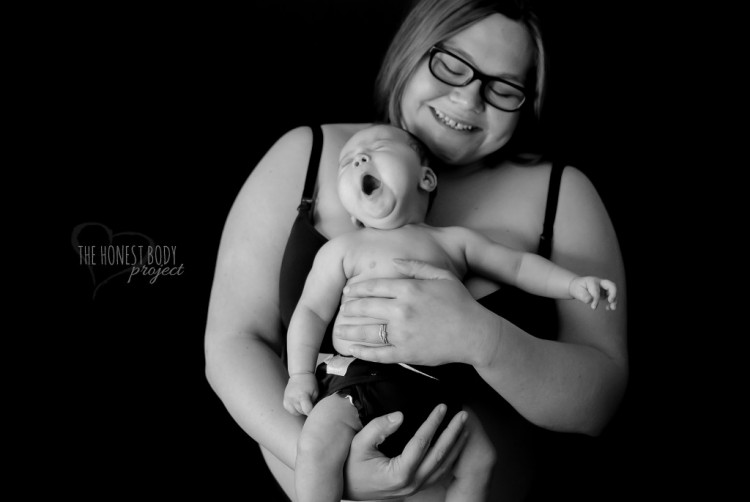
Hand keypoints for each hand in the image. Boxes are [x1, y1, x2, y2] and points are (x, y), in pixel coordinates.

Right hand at [283, 373, 317, 415]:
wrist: (299, 374)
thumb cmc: (309, 382)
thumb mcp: (315, 392)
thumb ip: (313, 403)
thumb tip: (312, 412)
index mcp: (302, 395)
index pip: (306, 410)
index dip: (311, 412)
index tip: (314, 410)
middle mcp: (293, 398)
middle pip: (301, 412)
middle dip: (307, 409)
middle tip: (310, 403)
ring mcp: (288, 400)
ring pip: (296, 413)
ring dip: (301, 410)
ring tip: (304, 403)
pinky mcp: (285, 400)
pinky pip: (290, 410)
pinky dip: (294, 409)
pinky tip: (298, 403)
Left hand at [334, 259, 492, 366]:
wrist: (475, 333)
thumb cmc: (461, 302)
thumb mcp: (442, 275)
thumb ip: (416, 266)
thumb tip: (394, 261)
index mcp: (409, 289)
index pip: (373, 287)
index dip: (356, 288)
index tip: (347, 291)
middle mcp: (401, 310)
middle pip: (365, 307)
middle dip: (349, 308)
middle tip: (342, 309)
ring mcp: (402, 333)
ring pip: (366, 331)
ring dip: (349, 329)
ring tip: (340, 329)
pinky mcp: (406, 353)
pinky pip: (378, 353)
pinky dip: (362, 352)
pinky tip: (352, 349)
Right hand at [344, 404, 468, 499]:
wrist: (348, 489)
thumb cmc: (352, 466)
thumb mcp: (359, 444)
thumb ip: (378, 428)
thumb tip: (399, 416)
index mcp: (399, 472)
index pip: (422, 443)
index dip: (433, 423)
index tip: (442, 407)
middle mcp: (411, 482)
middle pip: (439, 455)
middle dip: (453, 433)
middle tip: (463, 415)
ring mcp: (415, 487)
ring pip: (443, 466)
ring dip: (456, 445)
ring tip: (465, 428)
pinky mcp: (415, 487)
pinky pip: (439, 473)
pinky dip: (450, 458)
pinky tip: (455, 446)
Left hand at [569, 276, 616, 309]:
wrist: (577, 286)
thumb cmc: (577, 288)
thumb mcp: (577, 292)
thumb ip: (584, 297)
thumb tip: (591, 300)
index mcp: (592, 281)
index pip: (596, 291)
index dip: (596, 300)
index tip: (593, 307)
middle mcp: (600, 282)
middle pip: (611, 285)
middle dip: (613, 293)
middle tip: (610, 301)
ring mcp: (603, 287)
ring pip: (613, 291)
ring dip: (614, 300)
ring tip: (612, 308)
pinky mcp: (604, 292)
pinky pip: (611, 296)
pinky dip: (611, 302)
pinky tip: (608, 308)